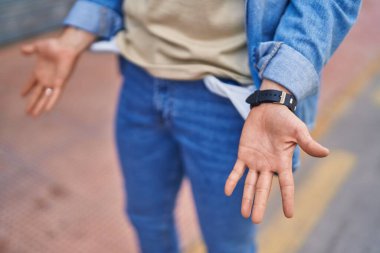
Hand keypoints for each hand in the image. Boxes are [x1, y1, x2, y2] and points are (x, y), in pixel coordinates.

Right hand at [21, 28, 94, 116]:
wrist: (66, 46)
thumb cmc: (54, 45)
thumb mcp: (38, 47)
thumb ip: (30, 49)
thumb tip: (23, 50)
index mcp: (40, 71)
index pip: (32, 83)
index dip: (27, 88)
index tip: (22, 95)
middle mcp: (46, 78)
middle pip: (37, 94)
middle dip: (32, 103)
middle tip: (27, 113)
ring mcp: (53, 81)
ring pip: (45, 97)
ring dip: (39, 106)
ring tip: (33, 115)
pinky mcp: (60, 82)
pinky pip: (55, 94)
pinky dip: (51, 101)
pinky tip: (47, 110)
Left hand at [224, 80, 328, 223]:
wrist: (268, 108)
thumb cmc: (285, 119)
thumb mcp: (298, 130)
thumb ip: (308, 143)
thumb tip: (326, 153)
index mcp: (282, 162)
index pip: (286, 184)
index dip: (287, 199)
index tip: (289, 215)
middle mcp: (268, 165)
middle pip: (263, 189)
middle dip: (259, 204)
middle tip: (255, 221)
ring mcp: (255, 161)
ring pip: (249, 184)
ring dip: (246, 198)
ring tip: (244, 214)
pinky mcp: (243, 154)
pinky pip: (237, 170)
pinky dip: (232, 180)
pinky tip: (227, 191)